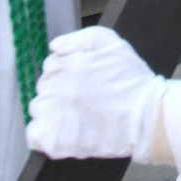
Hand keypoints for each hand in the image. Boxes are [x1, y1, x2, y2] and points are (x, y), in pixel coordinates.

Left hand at [25, 27, 165, 160]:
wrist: (147, 119)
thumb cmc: (133, 81)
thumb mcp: (112, 43)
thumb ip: (79, 38)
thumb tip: (55, 46)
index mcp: (67, 65)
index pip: (51, 65)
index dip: (66, 72)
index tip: (81, 81)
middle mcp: (56, 89)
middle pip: (43, 86)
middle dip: (59, 90)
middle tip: (82, 99)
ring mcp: (53, 116)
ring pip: (37, 109)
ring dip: (51, 111)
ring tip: (75, 116)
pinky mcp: (55, 142)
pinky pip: (34, 136)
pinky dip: (43, 134)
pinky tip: (62, 132)